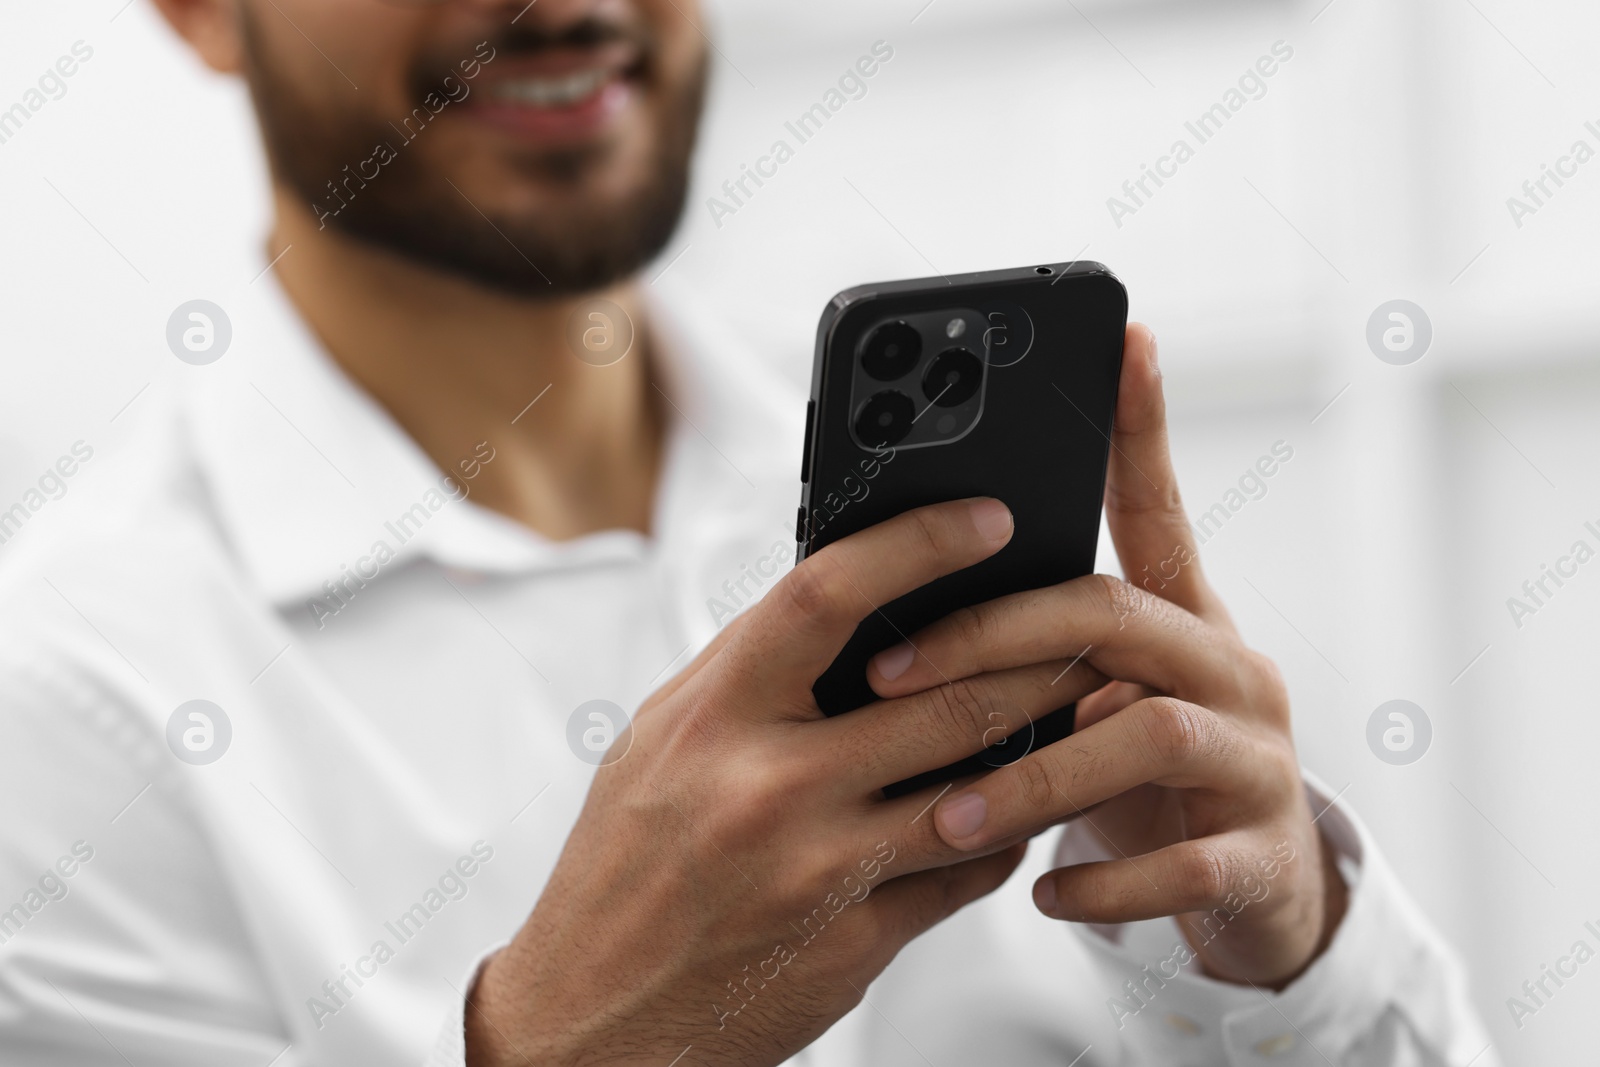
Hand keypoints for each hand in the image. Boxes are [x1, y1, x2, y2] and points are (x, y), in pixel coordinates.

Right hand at [467, 498, 1065, 1066]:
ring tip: (1079, 710)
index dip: (918, 544)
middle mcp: (766, 787)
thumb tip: (854, 608)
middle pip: (942, 698)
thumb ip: (752, 676)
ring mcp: (818, 871)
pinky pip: (968, 872)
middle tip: (1082, 626)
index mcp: (712, 716)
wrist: (596, 1018)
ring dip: (1045, 747)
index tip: (984, 519)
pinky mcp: (857, 942)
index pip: (827, 594)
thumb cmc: (624, 867)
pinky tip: (1018, 806)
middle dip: (1033, 657)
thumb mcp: (661, 744)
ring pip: (979, 789)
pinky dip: (1006, 832)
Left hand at [865, 324, 1347, 988]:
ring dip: (1036, 775)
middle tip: (884, 680)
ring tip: (947, 817)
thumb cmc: (1143, 778)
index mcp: (1180, 621)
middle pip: (1114, 615)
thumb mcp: (1098, 699)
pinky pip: (1183, 864)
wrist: (1257, 898)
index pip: (1156, 507)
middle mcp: (1230, 670)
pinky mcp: (1262, 857)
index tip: (1123, 335)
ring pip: (1149, 735)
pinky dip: (1104, 883)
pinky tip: (1040, 897)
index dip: (1142, 425)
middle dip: (991, 641)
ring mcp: (1257, 761)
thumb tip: (898, 593)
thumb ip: (1038, 646)